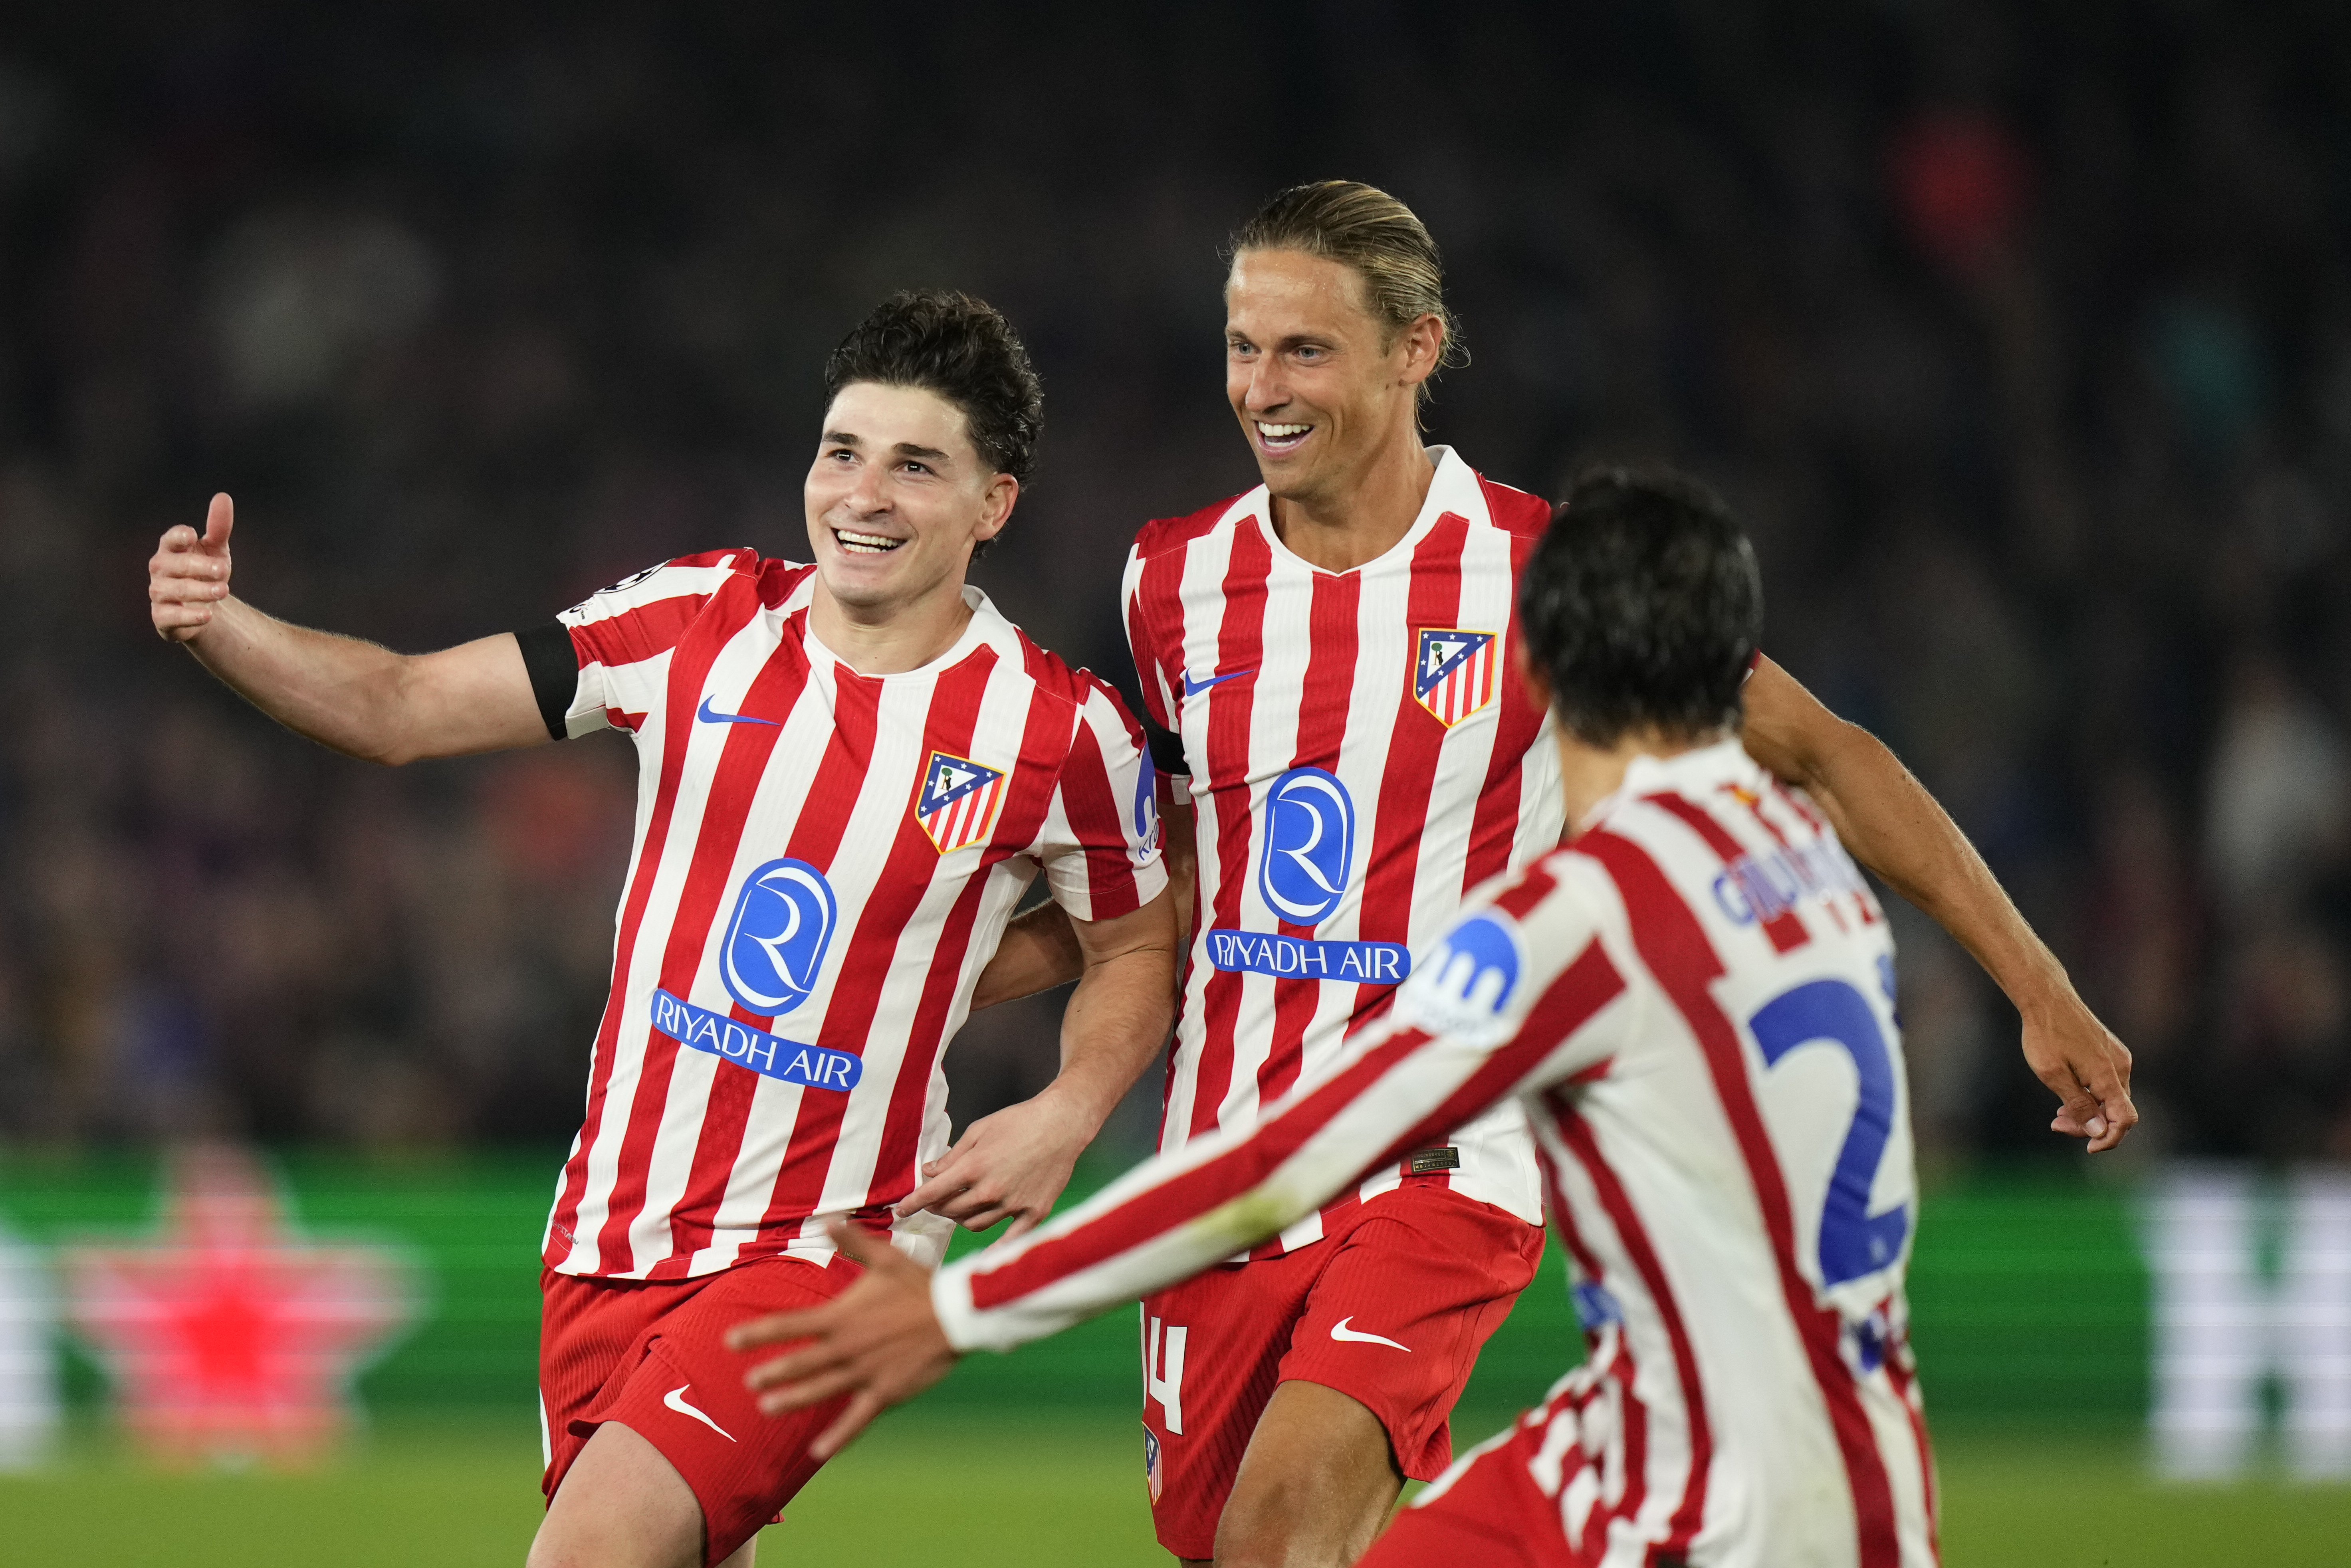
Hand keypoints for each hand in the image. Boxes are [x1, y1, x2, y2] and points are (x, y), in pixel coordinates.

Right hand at [151, 493, 236, 641]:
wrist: (204, 607)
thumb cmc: (206, 572)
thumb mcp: (216, 549)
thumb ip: (219, 527)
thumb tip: (223, 497)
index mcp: (172, 549)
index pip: (170, 539)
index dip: (177, 537)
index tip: (191, 535)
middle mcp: (160, 570)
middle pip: (175, 565)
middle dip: (199, 566)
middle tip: (224, 570)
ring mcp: (159, 594)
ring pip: (173, 590)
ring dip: (199, 590)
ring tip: (224, 590)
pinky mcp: (162, 617)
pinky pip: (170, 617)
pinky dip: (188, 616)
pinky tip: (207, 615)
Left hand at [727, 1219, 959, 1456]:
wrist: (956, 1315)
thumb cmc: (919, 1284)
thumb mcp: (885, 1258)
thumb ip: (853, 1242)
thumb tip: (828, 1221)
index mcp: (842, 1317)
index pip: (791, 1325)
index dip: (758, 1333)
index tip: (730, 1340)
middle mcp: (848, 1347)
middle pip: (801, 1363)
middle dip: (772, 1372)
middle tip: (747, 1381)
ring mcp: (864, 1373)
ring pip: (821, 1390)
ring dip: (792, 1400)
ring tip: (766, 1408)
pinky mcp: (884, 1392)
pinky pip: (856, 1419)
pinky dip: (837, 1437)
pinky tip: (819, 1453)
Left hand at [894, 1090, 1091, 1239]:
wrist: (1062, 1124)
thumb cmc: (1019, 1121)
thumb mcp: (979, 1130)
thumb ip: (952, 1155)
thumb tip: (929, 1171)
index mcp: (973, 1167)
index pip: (933, 1193)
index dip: (912, 1204)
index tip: (900, 1211)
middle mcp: (990, 1190)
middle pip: (951, 1211)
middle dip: (937, 1208)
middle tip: (935, 1202)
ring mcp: (1013, 1204)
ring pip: (974, 1224)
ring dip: (960, 1219)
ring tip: (958, 1210)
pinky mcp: (1034, 1212)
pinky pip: (1009, 1239)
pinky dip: (994, 1248)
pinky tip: (984, 1254)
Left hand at [2024, 994, 2137, 1152]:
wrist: (2047, 998)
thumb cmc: (2045, 1034)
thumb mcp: (2053, 1074)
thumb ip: (2078, 1104)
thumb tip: (2099, 1131)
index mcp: (2108, 1075)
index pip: (2125, 1119)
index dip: (2109, 1139)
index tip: (2087, 1148)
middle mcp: (2120, 1067)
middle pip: (2116, 1111)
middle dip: (2090, 1125)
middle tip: (2056, 1124)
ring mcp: (2117, 1058)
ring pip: (2110, 1098)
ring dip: (2088, 1111)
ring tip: (2057, 1114)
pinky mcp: (2110, 1052)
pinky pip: (2106, 1083)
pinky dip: (2090, 1095)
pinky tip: (2068, 1093)